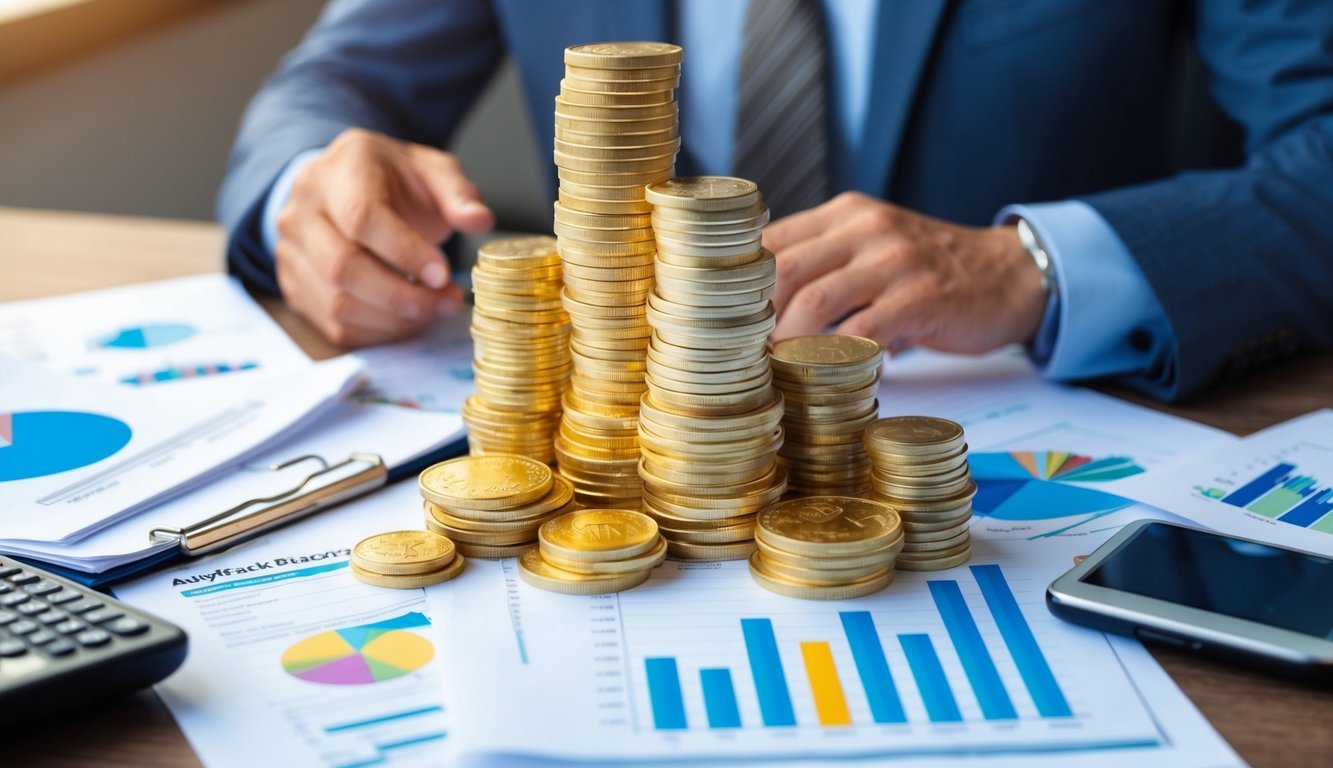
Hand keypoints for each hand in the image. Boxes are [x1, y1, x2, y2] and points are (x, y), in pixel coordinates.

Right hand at [275, 128, 494, 346]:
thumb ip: (458, 194)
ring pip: (337, 303)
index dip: (405, 253)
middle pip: (343, 267)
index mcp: (340, 170)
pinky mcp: (294, 286)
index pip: (362, 218)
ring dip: (394, 319)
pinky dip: (378, 333)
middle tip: (446, 300)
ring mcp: (291, 250)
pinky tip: (408, 319)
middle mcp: (302, 209)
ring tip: (433, 309)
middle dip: (403, 296)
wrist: (345, 186)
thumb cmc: (394, 181)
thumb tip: (480, 221)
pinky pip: (333, 326)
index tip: (443, 274)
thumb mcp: (432, 171)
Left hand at [766, 192, 1046, 354]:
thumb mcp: (874, 249)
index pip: (771, 241)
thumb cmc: (931, 272)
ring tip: (777, 372)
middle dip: (755, 318)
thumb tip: (757, 309)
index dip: (739, 286)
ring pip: (815, 300)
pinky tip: (835, 379)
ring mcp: (894, 260)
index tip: (722, 325)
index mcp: (845, 215)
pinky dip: (841, 360)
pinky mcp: (921, 296)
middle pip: (783, 269)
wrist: (1011, 273)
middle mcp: (865, 228)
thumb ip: (826, 264)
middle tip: (742, 358)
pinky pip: (864, 332)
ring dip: (788, 342)